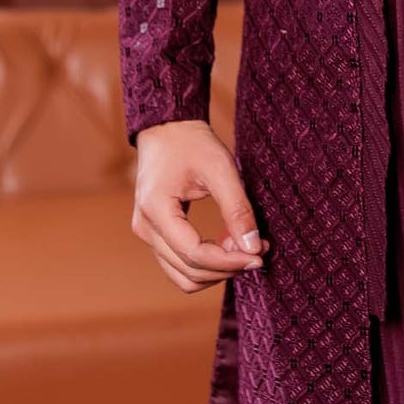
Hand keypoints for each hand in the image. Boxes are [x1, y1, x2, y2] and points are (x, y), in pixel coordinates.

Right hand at [132, 119, 269, 293]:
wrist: (167, 128)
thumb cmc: (192, 143)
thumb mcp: (220, 168)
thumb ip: (237, 209)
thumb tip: (253, 247)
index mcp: (155, 209)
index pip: (194, 253)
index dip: (229, 261)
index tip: (259, 255)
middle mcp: (145, 228)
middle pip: (188, 271)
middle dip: (227, 267)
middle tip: (258, 251)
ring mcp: (146, 233)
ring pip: (182, 275)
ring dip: (216, 271)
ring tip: (243, 248)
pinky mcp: (154, 234)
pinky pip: (178, 264)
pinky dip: (205, 264)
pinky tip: (226, 245)